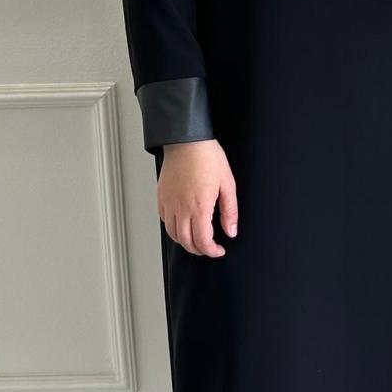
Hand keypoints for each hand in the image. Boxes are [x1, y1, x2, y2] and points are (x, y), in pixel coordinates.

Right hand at [157, 138, 237, 256]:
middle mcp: (181, 208)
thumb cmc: (207, 157)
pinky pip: (164, 220)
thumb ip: (229, 211)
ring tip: (196, 239)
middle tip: (209, 248)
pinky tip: (182, 224)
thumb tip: (231, 231)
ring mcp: (169, 203)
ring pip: (173, 234)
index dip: (211, 251)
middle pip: (186, 242)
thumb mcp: (227, 184)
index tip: (219, 250)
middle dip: (199, 250)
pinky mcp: (161, 197)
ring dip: (185, 241)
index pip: (202, 241)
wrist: (186, 140)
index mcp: (199, 207)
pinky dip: (173, 228)